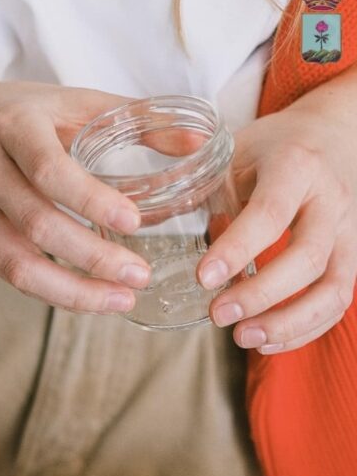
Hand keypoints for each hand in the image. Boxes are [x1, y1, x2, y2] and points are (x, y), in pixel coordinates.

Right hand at [0, 78, 151, 313]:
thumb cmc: (21, 115)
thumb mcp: (71, 102)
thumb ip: (133, 119)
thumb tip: (200, 145)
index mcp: (14, 128)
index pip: (50, 170)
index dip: (91, 201)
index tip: (134, 224)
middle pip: (37, 226)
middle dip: (92, 259)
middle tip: (139, 277)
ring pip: (17, 265)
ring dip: (71, 292)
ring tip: (119, 302)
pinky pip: (9, 276)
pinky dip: (51, 293)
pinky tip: (88, 298)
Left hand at [199, 107, 356, 352]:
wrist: (334, 133)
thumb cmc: (271, 150)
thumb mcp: (232, 150)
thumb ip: (195, 183)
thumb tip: (140, 220)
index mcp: (295, 166)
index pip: (271, 213)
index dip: (237, 249)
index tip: (203, 278)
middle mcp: (330, 200)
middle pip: (307, 257)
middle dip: (261, 294)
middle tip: (217, 315)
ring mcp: (347, 232)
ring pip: (332, 288)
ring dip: (287, 322)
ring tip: (241, 337)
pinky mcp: (351, 257)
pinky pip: (337, 302)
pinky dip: (303, 330)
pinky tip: (264, 342)